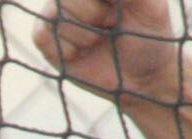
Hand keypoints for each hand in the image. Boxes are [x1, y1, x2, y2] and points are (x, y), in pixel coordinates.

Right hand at [32, 0, 180, 100]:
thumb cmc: (149, 38)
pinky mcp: (47, 37)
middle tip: (111, 25)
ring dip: (81, 33)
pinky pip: (42, 34)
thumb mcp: (150, 5)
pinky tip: (79, 54)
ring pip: (54, 13)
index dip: (95, 5)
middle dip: (92, 13)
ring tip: (97, 41)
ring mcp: (59, 12)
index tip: (115, 16)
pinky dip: (63, 48)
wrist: (141, 78)